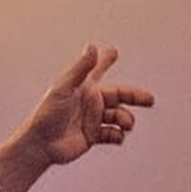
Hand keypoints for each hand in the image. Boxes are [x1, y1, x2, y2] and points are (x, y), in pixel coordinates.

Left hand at [11, 42, 154, 173]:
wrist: (41, 145)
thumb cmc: (47, 114)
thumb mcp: (64, 88)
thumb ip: (81, 68)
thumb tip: (92, 46)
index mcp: (85, 88)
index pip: (98, 71)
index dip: (106, 61)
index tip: (114, 52)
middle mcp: (91, 102)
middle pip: (120, 95)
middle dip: (135, 96)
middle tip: (149, 99)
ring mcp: (93, 119)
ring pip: (119, 116)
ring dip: (126, 119)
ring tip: (126, 124)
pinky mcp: (93, 136)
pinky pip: (113, 135)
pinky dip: (118, 136)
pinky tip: (118, 136)